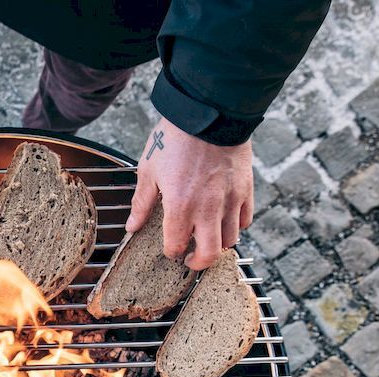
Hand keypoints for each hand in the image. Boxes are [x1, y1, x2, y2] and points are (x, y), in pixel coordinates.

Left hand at [126, 117, 254, 269]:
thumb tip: (132, 226)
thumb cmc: (176, 138)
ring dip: (218, 244)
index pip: (176, 246)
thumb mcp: (149, 169)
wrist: (210, 112)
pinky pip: (246, 218)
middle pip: (210, 254)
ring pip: (230, 239)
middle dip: (198, 262)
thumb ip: (142, 202)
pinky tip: (225, 218)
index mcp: (180, 206)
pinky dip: (236, 225)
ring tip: (208, 236)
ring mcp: (230, 200)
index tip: (169, 249)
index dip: (171, 252)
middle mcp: (208, 209)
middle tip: (191, 259)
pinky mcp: (246, 188)